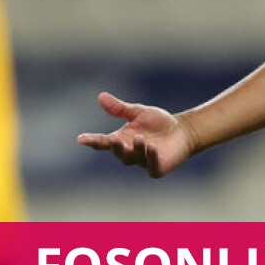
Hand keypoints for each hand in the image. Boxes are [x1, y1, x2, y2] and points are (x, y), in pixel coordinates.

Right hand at [76, 92, 197, 177]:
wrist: (184, 131)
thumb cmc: (159, 123)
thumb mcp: (138, 112)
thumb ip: (120, 108)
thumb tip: (101, 96)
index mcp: (121, 140)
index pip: (103, 142)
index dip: (92, 141)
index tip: (81, 139)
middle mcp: (129, 152)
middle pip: (118, 152)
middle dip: (116, 147)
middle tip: (114, 139)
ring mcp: (143, 162)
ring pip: (134, 158)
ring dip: (136, 148)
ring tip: (140, 138)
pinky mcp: (157, 168)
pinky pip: (152, 166)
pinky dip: (151, 157)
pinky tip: (151, 148)